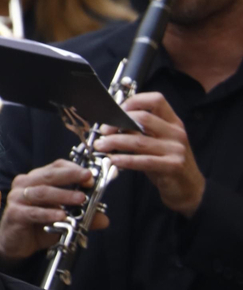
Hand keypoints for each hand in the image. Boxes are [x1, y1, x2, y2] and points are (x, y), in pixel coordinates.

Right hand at [0, 159, 107, 263]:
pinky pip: (33, 212)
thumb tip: (104, 218)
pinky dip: (49, 213)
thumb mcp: (64, 219)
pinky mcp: (15, 213)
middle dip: (71, 175)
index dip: (73, 169)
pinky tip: (62, 216)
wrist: (16, 244)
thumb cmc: (39, 225)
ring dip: (63, 195)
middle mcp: (25, 184)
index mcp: (37, 179)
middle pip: (49, 175)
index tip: (91, 176)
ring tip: (81, 199)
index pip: (55, 167)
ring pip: (42, 192)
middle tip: (88, 179)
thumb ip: (82, 216)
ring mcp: (17, 198)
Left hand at [95, 92, 204, 215]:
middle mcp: (176, 133)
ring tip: (100, 145)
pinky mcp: (173, 166)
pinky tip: (113, 160)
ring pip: (139, 140)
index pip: (156, 100)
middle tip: (102, 131)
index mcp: (173, 123)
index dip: (134, 101)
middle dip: (117, 122)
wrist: (189, 189)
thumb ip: (139, 131)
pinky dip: (125, 160)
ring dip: (115, 142)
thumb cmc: (166, 163)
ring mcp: (176, 150)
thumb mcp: (156, 143)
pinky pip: (144, 161)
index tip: (116, 111)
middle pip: (143, 118)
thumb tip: (111, 123)